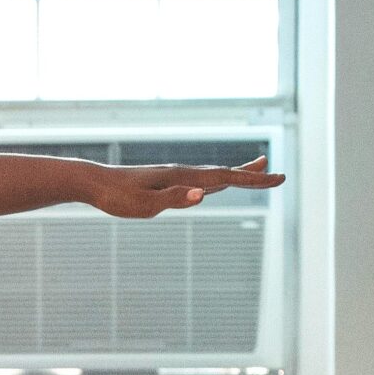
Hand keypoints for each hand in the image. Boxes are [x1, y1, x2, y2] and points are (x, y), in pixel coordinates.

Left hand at [85, 155, 282, 218]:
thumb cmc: (116, 197)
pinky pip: (197, 180)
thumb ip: (173, 199)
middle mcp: (182, 173)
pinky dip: (214, 181)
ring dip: (236, 174)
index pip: (227, 178)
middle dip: (251, 175)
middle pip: (225, 173)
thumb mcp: (144, 204)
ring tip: (255, 170)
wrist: (93, 182)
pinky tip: (213, 185)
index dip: (254, 180)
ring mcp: (174, 176)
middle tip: (277, 173)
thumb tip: (201, 195)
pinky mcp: (164, 181)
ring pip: (212, 175)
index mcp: (183, 177)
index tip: (279, 178)